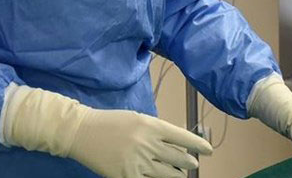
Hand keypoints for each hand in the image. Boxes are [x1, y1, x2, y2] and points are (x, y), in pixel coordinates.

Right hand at [69, 108, 210, 177]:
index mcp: (151, 126)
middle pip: (180, 159)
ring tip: (176, 173)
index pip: (183, 137)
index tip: (209, 150)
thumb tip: (178, 142)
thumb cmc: (112, 122)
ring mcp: (138, 163)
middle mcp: (148, 144)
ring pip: (169, 175)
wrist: (83, 132)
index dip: (199, 145)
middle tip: (191, 164)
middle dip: (189, 163)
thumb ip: (158, 131)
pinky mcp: (128, 176)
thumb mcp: (138, 119)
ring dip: (176, 175)